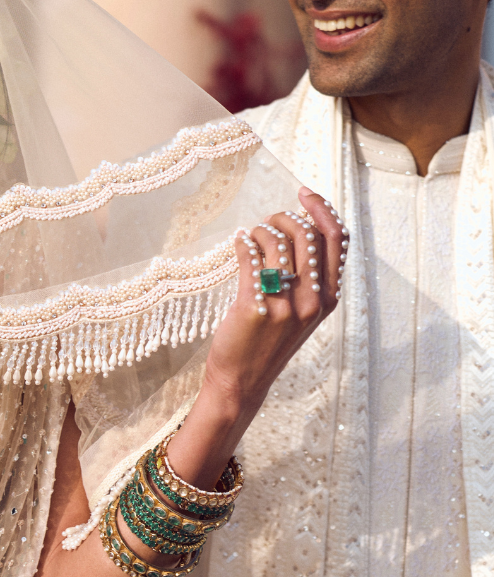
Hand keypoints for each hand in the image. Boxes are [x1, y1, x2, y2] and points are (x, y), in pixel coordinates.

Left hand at [202, 187, 344, 411]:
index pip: (337, 240)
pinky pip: (252, 258)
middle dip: (286, 216)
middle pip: (308, 234)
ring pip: (279, 242)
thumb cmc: (267, 345)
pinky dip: (244, 242)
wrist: (241, 382)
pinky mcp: (257, 307)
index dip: (322, 209)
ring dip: (261, 229)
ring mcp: (286, 305)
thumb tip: (300, 232)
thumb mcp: (301, 314)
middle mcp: (312, 301)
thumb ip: (308, 280)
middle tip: (268, 220)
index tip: (304, 194)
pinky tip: (239, 242)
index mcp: (328, 299)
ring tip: (251, 235)